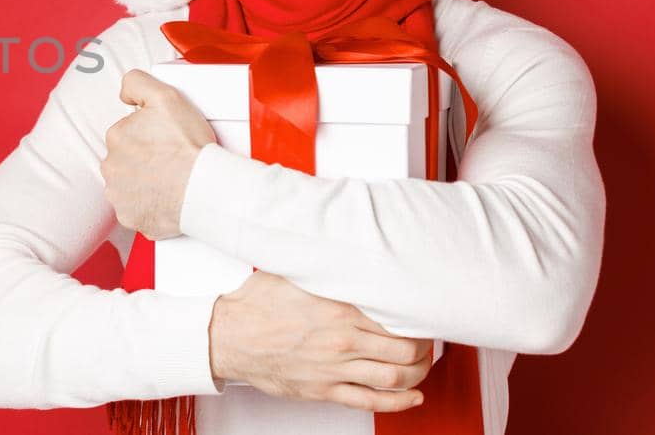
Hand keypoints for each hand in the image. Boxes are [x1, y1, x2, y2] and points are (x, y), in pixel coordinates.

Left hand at [100, 69, 216, 239]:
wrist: (206, 189)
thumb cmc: (189, 146)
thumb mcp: (166, 96)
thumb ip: (137, 83)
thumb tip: (123, 93)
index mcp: (116, 137)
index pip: (128, 133)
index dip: (150, 135)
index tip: (167, 141)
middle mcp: (111, 167)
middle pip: (127, 159)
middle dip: (145, 160)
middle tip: (172, 161)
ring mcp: (118, 195)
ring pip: (129, 185)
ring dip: (146, 183)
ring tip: (172, 180)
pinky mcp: (130, 218)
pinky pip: (136, 210)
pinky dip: (149, 206)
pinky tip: (167, 198)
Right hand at [208, 271, 432, 411]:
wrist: (227, 337)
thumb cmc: (256, 306)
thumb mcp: (294, 275)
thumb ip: (327, 270)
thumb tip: (349, 252)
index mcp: (339, 310)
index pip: (398, 317)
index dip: (419, 319)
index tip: (423, 315)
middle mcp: (342, 341)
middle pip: (406, 349)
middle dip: (424, 347)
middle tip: (426, 341)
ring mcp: (334, 369)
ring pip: (395, 377)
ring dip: (418, 373)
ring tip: (421, 365)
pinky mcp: (324, 390)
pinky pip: (371, 401)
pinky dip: (400, 402)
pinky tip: (411, 396)